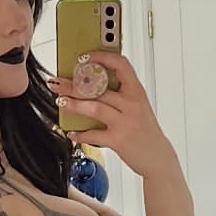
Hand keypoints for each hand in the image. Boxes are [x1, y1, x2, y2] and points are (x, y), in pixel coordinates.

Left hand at [47, 50, 177, 180]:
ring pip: (95, 107)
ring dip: (74, 104)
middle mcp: (132, 104)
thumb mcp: (138, 107)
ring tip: (61, 101)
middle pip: (99, 87)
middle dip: (74, 84)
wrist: (157, 157)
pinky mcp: (119, 140)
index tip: (84, 58)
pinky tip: (72, 133)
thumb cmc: (145, 131)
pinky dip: (80, 134)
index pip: (121, 65)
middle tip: (57, 83)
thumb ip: (120, 95)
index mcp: (137, 92)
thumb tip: (91, 86)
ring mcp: (125, 122)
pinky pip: (94, 135)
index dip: (102, 58)